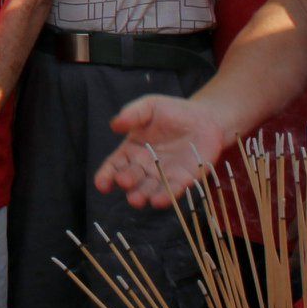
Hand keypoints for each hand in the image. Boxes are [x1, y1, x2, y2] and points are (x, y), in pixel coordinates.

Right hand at [92, 94, 228, 208]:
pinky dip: (166, 196)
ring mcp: (164, 175)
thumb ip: (132, 114)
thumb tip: (114, 124)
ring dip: (142, 195)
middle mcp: (145, 167)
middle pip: (131, 179)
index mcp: (131, 151)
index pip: (114, 166)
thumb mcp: (150, 106)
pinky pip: (173, 190)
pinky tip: (159, 201)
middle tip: (124, 182)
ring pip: (149, 189)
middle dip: (126, 182)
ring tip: (137, 199)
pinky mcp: (184, 180)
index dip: (106, 176)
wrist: (205, 118)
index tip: (101, 184)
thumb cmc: (173, 111)